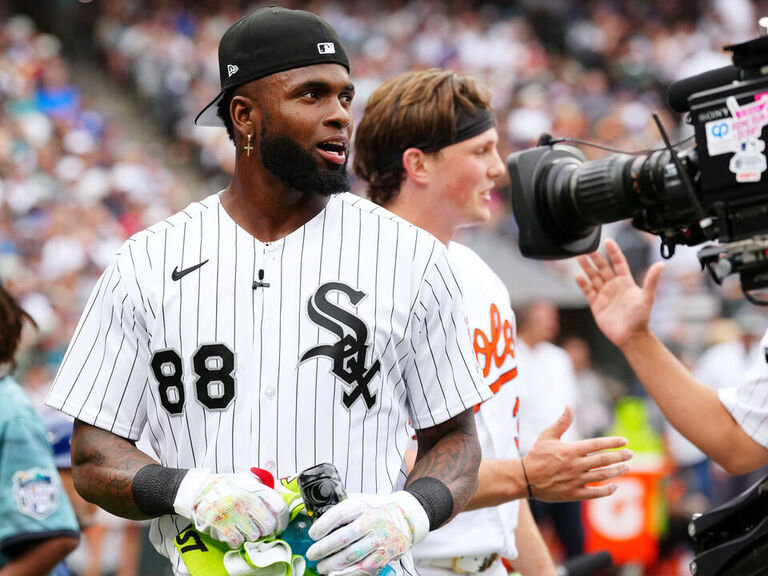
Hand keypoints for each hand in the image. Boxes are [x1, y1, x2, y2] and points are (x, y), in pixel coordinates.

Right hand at [173, 469, 288, 547]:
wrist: (199, 489)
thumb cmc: (226, 485)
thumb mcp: (247, 480)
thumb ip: (264, 488)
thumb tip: (284, 495)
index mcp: (253, 488)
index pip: (279, 507)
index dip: (283, 519)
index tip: (280, 524)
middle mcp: (245, 501)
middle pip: (268, 525)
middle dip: (267, 529)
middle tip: (262, 528)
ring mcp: (232, 514)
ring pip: (254, 536)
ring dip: (251, 534)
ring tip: (245, 527)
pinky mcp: (220, 526)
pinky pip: (237, 541)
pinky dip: (237, 539)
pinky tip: (234, 532)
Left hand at [305, 491, 428, 575]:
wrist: (407, 518)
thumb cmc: (379, 510)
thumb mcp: (362, 500)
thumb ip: (342, 507)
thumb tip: (314, 513)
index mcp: (364, 506)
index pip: (340, 514)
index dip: (323, 524)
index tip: (312, 534)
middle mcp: (372, 522)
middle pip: (343, 538)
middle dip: (323, 548)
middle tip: (312, 554)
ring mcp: (379, 540)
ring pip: (352, 556)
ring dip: (332, 564)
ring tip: (321, 567)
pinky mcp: (384, 556)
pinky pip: (363, 568)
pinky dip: (347, 574)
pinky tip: (335, 574)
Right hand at [523, 406, 631, 500]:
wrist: (525, 478)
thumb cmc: (536, 455)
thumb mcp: (547, 436)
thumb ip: (561, 422)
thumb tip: (569, 406)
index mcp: (570, 450)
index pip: (597, 445)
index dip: (612, 442)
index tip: (624, 441)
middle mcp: (575, 465)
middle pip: (603, 460)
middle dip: (619, 456)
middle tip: (631, 454)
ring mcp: (575, 481)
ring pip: (602, 476)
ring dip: (617, 471)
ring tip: (626, 467)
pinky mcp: (573, 494)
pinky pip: (595, 493)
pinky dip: (607, 490)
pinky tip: (615, 486)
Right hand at [575, 238, 663, 348]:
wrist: (631, 336)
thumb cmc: (641, 317)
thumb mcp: (647, 296)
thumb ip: (651, 280)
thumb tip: (662, 264)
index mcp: (626, 281)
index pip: (618, 262)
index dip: (613, 251)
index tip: (607, 241)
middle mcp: (614, 285)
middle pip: (603, 267)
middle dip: (596, 257)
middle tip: (588, 248)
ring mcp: (604, 294)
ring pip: (593, 277)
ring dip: (587, 267)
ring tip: (579, 257)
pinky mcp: (596, 304)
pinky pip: (587, 290)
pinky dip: (582, 283)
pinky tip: (578, 276)